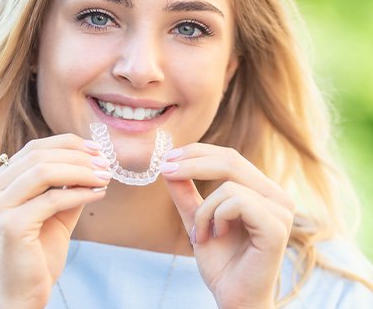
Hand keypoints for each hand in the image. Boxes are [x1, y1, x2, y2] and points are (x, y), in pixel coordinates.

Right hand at [0, 134, 111, 307]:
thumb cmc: (37, 255)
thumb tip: (94, 161)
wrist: (21, 297)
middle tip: (105, 163)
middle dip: (78, 156)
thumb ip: (66, 186)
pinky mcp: (10, 225)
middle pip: (38, 156)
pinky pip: (53, 199)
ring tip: (105, 176)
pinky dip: (80, 193)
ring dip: (81, 171)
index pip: (32, 149)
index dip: (67, 144)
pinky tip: (98, 193)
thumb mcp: (53, 213)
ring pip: (44, 171)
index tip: (96, 149)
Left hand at [160, 144, 293, 308]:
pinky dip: (216, 217)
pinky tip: (216, 236)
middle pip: (230, 160)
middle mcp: (277, 196)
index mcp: (262, 191)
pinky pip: (237, 201)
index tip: (167, 157)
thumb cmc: (221, 262)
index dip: (197, 152)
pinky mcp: (277, 227)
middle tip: (166, 170)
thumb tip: (168, 165)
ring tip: (201, 234)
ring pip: (228, 185)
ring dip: (204, 210)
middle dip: (192, 163)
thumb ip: (186, 193)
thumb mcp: (197, 219)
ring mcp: (281, 211)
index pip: (229, 157)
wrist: (234, 299)